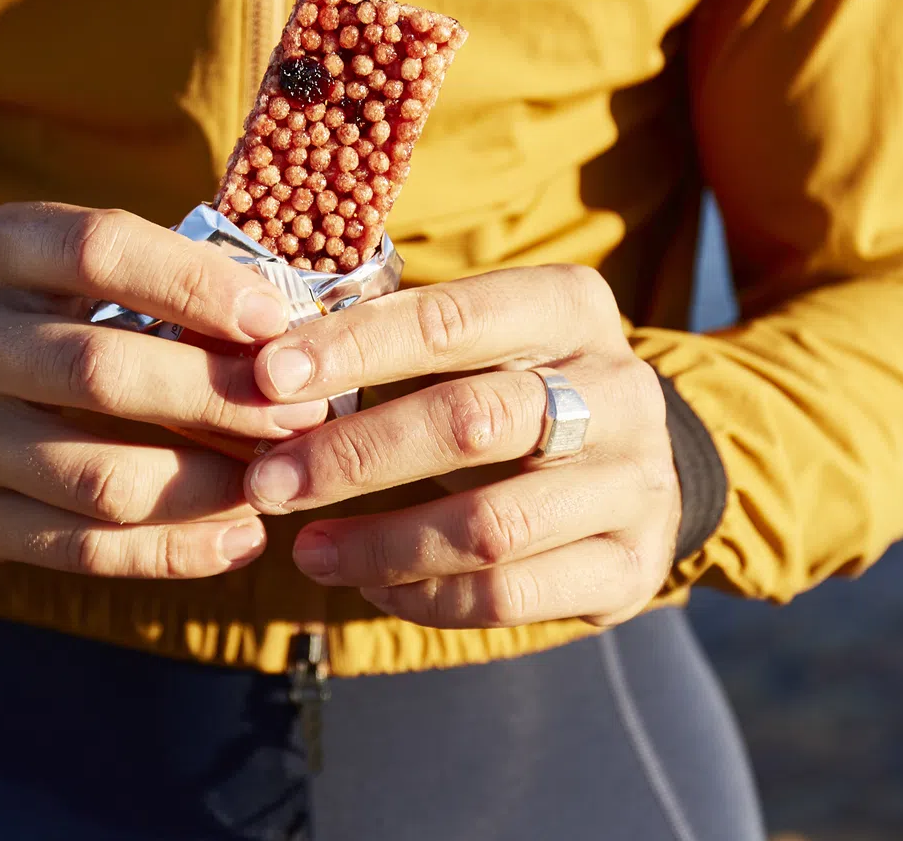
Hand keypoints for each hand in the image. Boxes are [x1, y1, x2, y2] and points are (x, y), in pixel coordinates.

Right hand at [0, 202, 328, 577]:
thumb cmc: (20, 320)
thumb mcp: (55, 267)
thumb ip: (152, 281)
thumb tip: (290, 329)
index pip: (99, 250)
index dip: (195, 284)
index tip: (276, 320)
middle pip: (102, 373)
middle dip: (219, 399)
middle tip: (302, 415)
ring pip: (98, 477)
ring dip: (208, 486)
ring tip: (279, 481)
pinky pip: (80, 549)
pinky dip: (172, 551)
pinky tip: (238, 539)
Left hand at [242, 265, 678, 628]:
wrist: (632, 468)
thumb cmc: (513, 386)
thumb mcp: (476, 342)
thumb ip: (394, 343)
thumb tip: (270, 370)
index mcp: (570, 307)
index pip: (451, 318)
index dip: (356, 347)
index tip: (270, 376)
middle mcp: (619, 388)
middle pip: (471, 421)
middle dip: (354, 455)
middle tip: (268, 483)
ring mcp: (635, 482)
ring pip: (490, 524)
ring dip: (380, 543)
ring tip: (307, 551)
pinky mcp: (632, 568)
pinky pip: (509, 596)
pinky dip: (427, 595)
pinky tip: (373, 584)